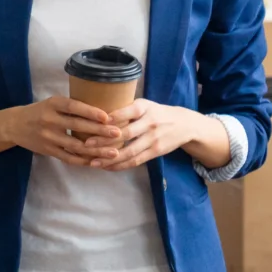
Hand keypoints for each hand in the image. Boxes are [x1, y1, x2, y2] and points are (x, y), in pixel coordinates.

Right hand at [6, 97, 122, 166]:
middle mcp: (49, 120)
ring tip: (114, 152)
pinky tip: (97, 162)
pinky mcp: (47, 150)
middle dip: (99, 131)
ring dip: (96, 150)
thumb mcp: (52, 103)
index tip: (107, 117)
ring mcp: (48, 137)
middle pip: (77, 126)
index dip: (90, 112)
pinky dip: (83, 161)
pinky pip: (68, 157)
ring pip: (75, 145)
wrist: (14, 125)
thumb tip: (104, 112)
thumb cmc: (40, 111)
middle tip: (118, 133)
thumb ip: (72, 107)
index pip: (73, 107)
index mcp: (52, 104)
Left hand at [93, 100, 218, 171]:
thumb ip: (125, 108)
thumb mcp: (144, 105)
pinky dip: (120, 165)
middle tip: (87, 144)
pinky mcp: (156, 152)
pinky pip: (136, 161)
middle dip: (104, 140)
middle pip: (126, 134)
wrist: (185, 124)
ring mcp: (153, 139)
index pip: (126, 112)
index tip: (93, 122)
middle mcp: (150, 123)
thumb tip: (96, 114)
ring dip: (110, 158)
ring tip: (93, 162)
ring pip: (129, 151)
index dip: (111, 118)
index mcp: (144, 108)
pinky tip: (107, 167)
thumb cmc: (156, 113)